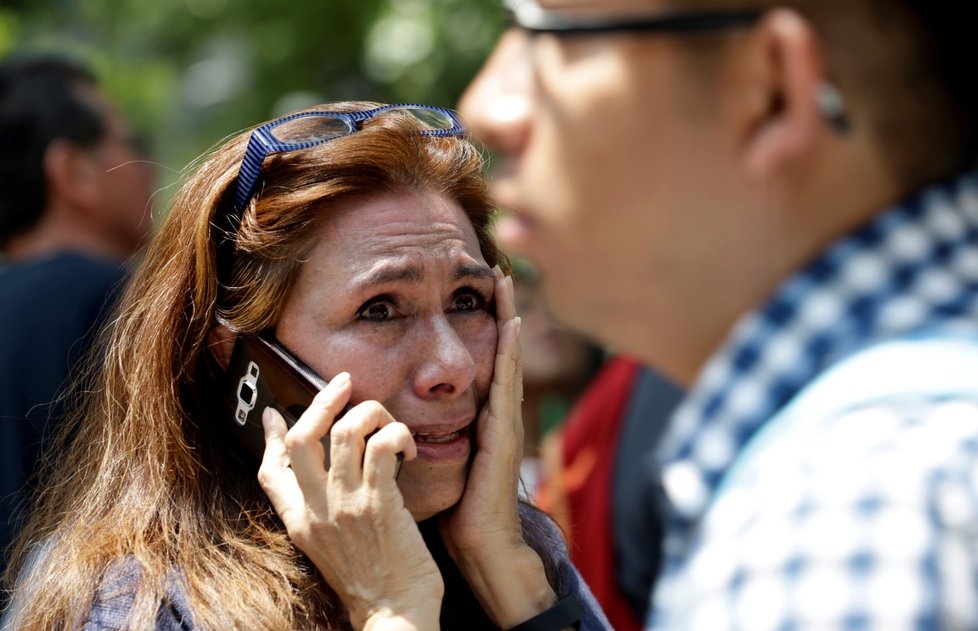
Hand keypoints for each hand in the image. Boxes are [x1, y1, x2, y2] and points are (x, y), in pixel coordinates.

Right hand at [258, 375, 442, 629]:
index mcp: (301, 523)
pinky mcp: (380, 503)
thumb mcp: (328, 549)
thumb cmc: (371, 581)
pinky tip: (408, 446)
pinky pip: (381, 446)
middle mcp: (317, 510)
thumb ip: (320, 511)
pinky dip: (395, 433)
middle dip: (323, 399)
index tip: (276, 413)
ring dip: (371, 411)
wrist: (394, 616)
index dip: (271, 437)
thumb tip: (319, 479)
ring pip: (347, 431)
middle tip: (346, 382)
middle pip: (304, 438)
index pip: (269, 472)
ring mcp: (347, 505)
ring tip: (387, 421)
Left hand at [438, 267, 556, 626]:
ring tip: (505, 282)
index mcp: (480, 417)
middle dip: (500, 309)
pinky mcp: (504, 435)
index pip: (484, 361)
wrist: (480, 546)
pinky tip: (509, 325)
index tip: (476, 288)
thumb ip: (425, 433)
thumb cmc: (455, 508)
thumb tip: (393, 413)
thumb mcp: (437, 460)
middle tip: (497, 269)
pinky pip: (507, 385)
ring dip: (507, 318)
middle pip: (500, 350)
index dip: (482, 325)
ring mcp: (505, 422)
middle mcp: (497, 413)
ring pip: (507, 358)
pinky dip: (510, 353)